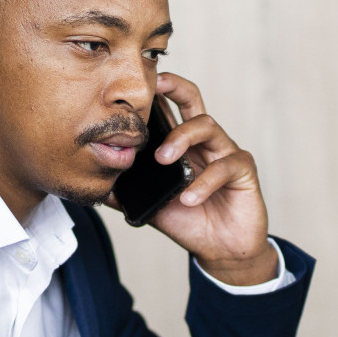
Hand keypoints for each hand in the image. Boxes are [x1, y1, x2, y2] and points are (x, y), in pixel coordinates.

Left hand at [111, 71, 277, 285]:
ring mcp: (225, 152)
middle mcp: (204, 142)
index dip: (154, 93)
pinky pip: (225, 166)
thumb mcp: (151, 205)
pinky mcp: (243, 171)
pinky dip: (204, 182)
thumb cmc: (190, 221)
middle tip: (154, 88)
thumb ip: (127, 193)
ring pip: (207, 125)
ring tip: (163, 159)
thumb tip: (94, 185)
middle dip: (174, 86)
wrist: (221, 250)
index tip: (132, 86)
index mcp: (182, 144)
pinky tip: (189, 198)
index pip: (168, 108)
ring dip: (181, 138)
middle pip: (192, 98)